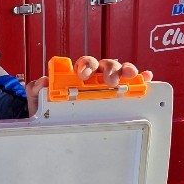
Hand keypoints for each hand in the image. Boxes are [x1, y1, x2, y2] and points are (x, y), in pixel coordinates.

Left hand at [25, 58, 152, 115]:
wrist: (50, 119)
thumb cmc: (48, 106)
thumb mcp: (38, 99)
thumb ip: (36, 89)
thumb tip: (43, 81)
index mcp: (76, 75)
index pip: (83, 64)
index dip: (85, 66)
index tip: (83, 74)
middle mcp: (93, 76)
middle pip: (104, 65)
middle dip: (109, 69)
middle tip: (110, 81)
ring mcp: (105, 83)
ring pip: (118, 71)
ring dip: (125, 71)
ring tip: (131, 76)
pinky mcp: (118, 92)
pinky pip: (130, 83)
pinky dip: (140, 79)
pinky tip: (146, 78)